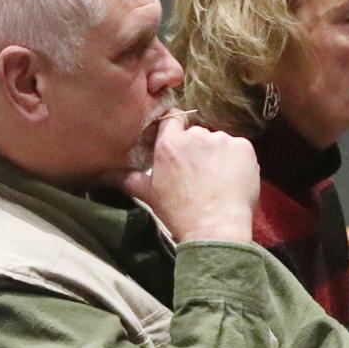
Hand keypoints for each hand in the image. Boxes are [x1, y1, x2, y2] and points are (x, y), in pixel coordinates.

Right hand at [120, 115, 259, 242]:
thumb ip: (130, 179)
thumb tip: (105, 175)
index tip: (182, 144)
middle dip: (200, 150)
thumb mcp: (149, 196)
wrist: (214, 229)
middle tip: (202, 175)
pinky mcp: (243, 146)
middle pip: (198, 134)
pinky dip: (238, 161)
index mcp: (168, 145)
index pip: (173, 118)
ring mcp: (221, 139)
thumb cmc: (179, 214)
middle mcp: (194, 136)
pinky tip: (233, 180)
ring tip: (220, 181)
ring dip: (220, 156)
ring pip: (220, 142)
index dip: (178, 129)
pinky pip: (240, 149)